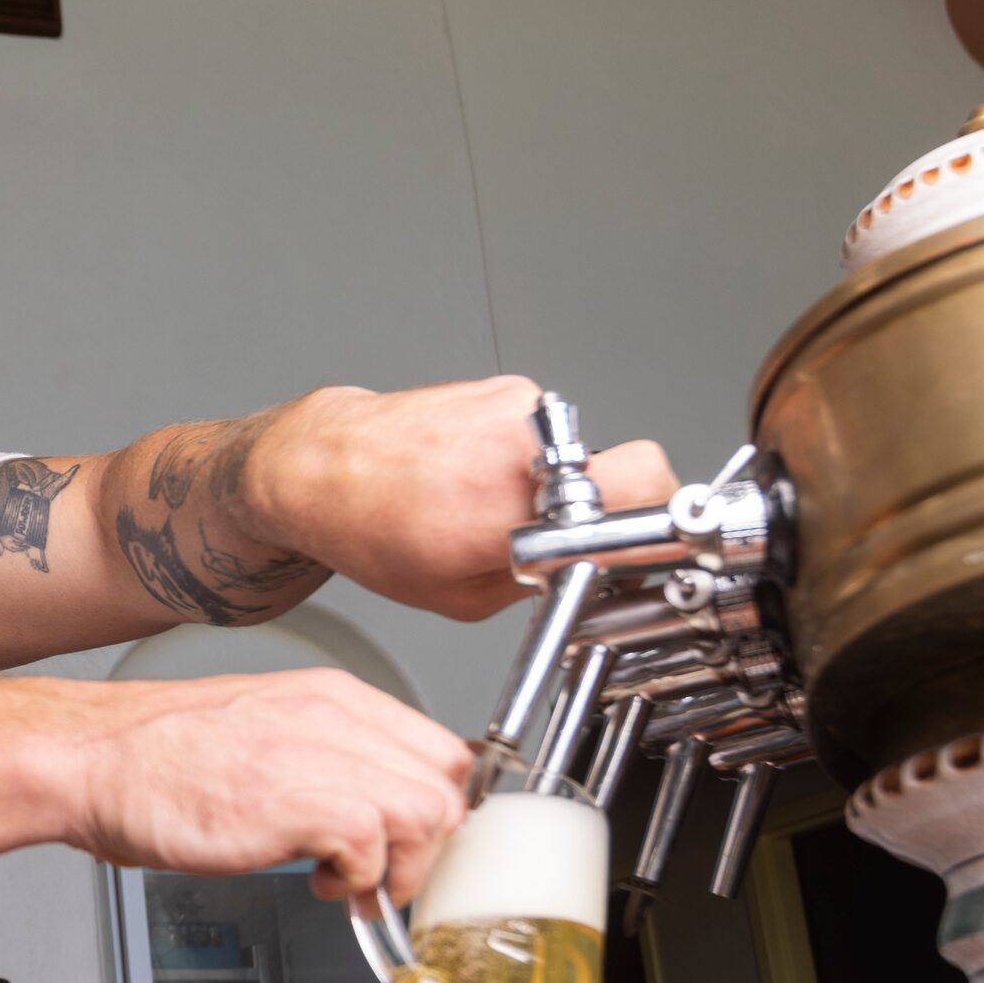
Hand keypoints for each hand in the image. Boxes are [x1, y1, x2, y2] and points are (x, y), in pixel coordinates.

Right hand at [62, 669, 475, 902]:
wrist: (95, 760)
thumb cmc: (161, 758)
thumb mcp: (268, 733)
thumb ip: (329, 758)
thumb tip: (376, 806)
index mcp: (335, 696)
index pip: (440, 748)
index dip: (435, 807)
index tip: (410, 842)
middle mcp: (337, 716)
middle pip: (447, 783)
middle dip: (427, 843)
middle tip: (384, 871)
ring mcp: (320, 754)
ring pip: (429, 814)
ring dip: (399, 867)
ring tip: (351, 881)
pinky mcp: (298, 801)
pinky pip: (376, 846)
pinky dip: (359, 880)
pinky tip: (320, 882)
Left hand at [239, 377, 677, 621]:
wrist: (322, 466)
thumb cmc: (371, 529)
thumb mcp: (461, 596)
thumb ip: (541, 582)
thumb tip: (597, 570)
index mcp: (512, 508)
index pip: (646, 485)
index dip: (661, 515)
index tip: (649, 538)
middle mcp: (520, 446)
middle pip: (626, 469)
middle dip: (605, 507)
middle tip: (557, 531)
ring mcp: (515, 407)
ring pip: (581, 453)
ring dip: (555, 482)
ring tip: (492, 500)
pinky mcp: (505, 386)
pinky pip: (544, 432)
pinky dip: (524, 455)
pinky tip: (474, 471)